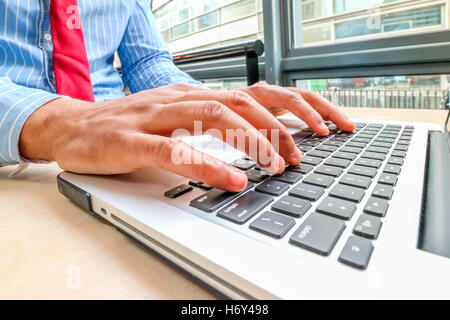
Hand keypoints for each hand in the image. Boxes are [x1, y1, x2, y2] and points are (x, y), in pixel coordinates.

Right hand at [19, 83, 353, 191]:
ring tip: (278, 166)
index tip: (332, 126)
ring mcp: (157, 116)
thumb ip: (217, 125)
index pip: (260, 93)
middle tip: (309, 151)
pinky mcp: (133, 140)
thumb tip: (263, 138)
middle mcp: (184, 98)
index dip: (302, 106)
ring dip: (254, 140)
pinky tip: (231, 179)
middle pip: (247, 99)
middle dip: (285, 124)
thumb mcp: (182, 120)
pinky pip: (175, 150)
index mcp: (199, 95)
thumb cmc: (130, 127)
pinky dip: (206, 163)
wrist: (73, 127)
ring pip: (216, 116)